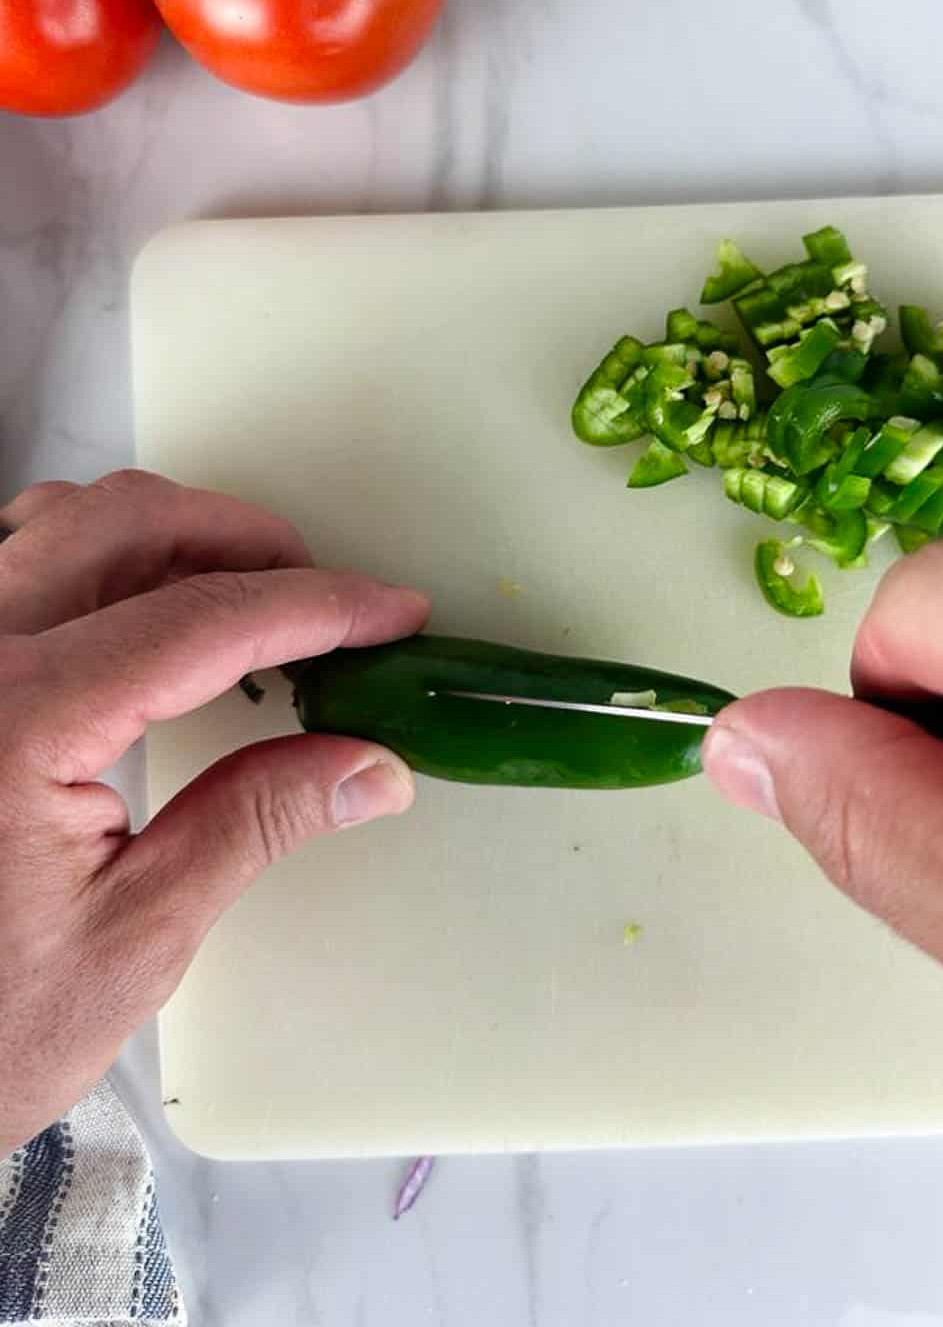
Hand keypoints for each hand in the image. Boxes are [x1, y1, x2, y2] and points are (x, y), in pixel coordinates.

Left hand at [0, 470, 427, 1156]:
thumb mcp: (135, 936)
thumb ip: (256, 823)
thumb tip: (368, 766)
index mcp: (16, 720)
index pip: (201, 620)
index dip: (317, 606)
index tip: (388, 612)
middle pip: (127, 524)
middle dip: (247, 542)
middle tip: (326, 601)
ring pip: (66, 523)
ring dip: (172, 538)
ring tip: (249, 600)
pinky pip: (20, 560)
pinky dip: (102, 560)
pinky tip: (149, 614)